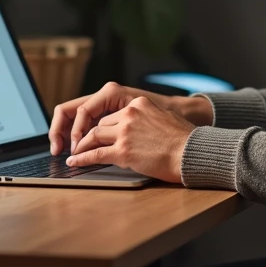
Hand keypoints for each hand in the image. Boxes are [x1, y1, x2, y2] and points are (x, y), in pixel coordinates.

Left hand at [49, 82, 212, 155]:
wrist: (191, 152)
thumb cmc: (183, 139)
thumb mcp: (164, 117)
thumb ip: (147, 118)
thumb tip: (140, 128)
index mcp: (139, 104)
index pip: (112, 115)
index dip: (102, 127)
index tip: (94, 134)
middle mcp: (129, 114)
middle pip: (100, 125)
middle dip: (88, 136)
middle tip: (79, 145)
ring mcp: (125, 132)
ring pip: (94, 137)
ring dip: (82, 146)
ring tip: (74, 154)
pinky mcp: (123, 151)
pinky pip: (95, 154)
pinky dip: (81, 158)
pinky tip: (74, 162)